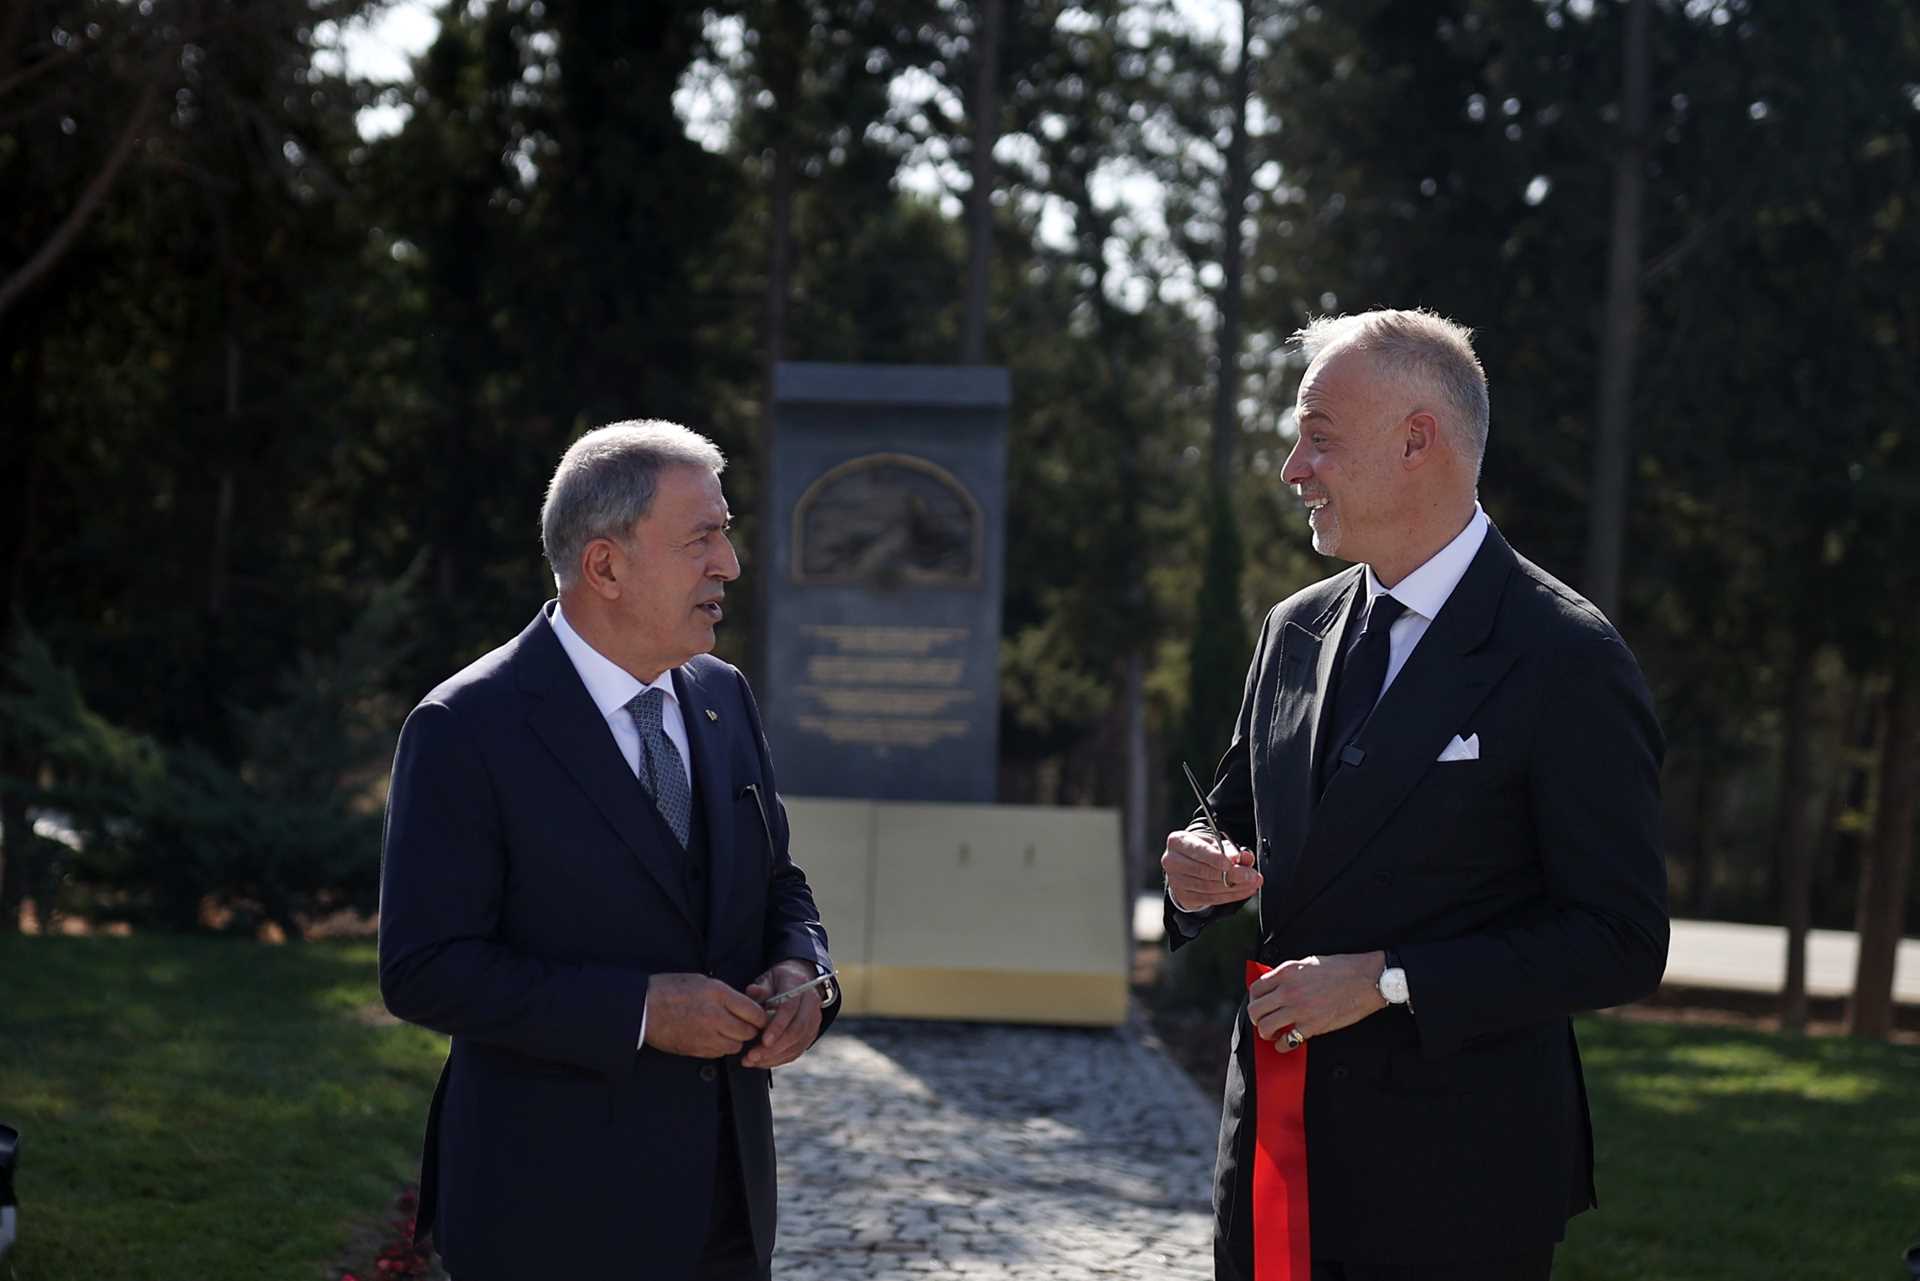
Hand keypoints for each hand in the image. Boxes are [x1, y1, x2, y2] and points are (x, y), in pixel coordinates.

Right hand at [645, 973, 769, 1058]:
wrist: (643, 1008)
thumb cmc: (671, 989)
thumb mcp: (702, 981)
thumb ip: (726, 995)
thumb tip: (746, 1006)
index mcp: (718, 995)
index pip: (754, 1012)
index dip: (761, 1016)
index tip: (759, 1016)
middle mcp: (715, 1017)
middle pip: (748, 1032)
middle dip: (750, 1029)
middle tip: (745, 1024)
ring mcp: (705, 1036)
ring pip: (735, 1046)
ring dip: (735, 1039)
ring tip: (726, 1030)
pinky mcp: (696, 1050)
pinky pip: (719, 1053)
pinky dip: (720, 1047)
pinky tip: (713, 1037)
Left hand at [741, 960, 824, 1068]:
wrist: (799, 981)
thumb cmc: (778, 982)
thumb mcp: (767, 979)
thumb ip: (759, 988)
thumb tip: (752, 992)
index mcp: (798, 985)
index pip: (790, 1008)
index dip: (778, 1026)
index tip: (763, 1041)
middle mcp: (811, 1003)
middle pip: (796, 1030)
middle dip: (774, 1048)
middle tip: (752, 1056)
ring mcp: (814, 1020)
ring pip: (797, 1044)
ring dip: (774, 1056)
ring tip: (752, 1061)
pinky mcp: (811, 1033)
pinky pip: (797, 1051)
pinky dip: (779, 1059)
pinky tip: (761, 1062)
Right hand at [1161, 828, 1261, 910]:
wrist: (1188, 864)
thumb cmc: (1203, 850)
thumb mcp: (1216, 844)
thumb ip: (1231, 850)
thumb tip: (1245, 857)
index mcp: (1178, 841)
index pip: (1197, 850)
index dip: (1215, 858)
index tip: (1233, 863)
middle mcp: (1172, 860)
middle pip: (1205, 871)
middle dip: (1233, 874)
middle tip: (1252, 875)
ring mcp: (1175, 880)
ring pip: (1209, 886)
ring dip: (1234, 887)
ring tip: (1252, 883)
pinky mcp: (1183, 896)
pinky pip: (1210, 898)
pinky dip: (1230, 896)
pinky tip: (1243, 891)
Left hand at [1249, 951, 1387, 1050]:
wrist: (1366, 979)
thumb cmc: (1342, 969)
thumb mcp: (1308, 963)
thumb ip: (1290, 974)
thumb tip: (1277, 985)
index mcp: (1287, 972)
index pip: (1256, 988)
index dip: (1254, 999)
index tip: (1259, 1004)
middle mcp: (1289, 991)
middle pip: (1255, 1010)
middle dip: (1256, 1018)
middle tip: (1262, 1021)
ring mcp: (1299, 1009)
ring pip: (1266, 1027)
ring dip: (1266, 1033)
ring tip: (1272, 1033)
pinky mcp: (1312, 1026)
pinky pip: (1287, 1041)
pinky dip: (1283, 1045)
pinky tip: (1286, 1043)